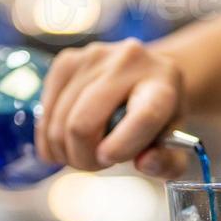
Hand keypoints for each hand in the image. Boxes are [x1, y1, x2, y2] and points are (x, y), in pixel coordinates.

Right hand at [36, 38, 186, 178]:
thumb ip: (167, 162)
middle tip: (97, 163)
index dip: (121, 145)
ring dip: (66, 150)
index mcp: (163, 85)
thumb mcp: (174, 146)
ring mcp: (94, 57)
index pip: (143, 116)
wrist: (147, 76)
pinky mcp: (67, 60)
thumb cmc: (160, 118)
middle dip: (83, 157)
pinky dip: (50, 136)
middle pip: (82, 124)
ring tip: (85, 152)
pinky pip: (45, 111)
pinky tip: (67, 140)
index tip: (109, 158)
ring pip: (59, 121)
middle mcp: (129, 62)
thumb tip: (145, 163)